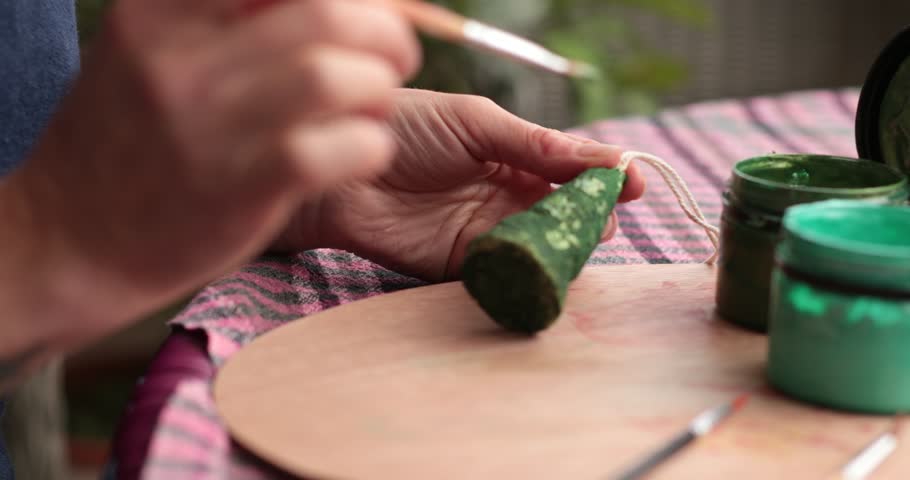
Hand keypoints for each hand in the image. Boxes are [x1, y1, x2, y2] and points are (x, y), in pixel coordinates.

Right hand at [2, 0, 419, 350]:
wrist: (70, 236)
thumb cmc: (134, 140)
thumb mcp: (155, 52)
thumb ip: (230, 18)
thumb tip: (336, 10)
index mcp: (162, 7)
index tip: (368, 11)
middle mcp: (180, 55)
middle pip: (324, 13)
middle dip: (383, 33)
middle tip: (394, 57)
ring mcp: (209, 123)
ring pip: (335, 78)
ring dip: (378, 91)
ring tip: (373, 109)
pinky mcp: (241, 187)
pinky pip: (341, 147)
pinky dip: (370, 145)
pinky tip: (362, 153)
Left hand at [275, 89, 645, 280]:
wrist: (339, 169)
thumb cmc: (403, 128)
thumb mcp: (475, 122)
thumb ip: (534, 144)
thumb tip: (604, 159)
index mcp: (514, 154)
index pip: (572, 169)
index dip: (604, 176)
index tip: (632, 182)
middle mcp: (506, 195)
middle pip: (566, 213)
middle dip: (591, 216)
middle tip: (602, 218)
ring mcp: (487, 232)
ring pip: (545, 245)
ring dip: (567, 246)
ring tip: (578, 240)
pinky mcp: (462, 265)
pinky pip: (509, 271)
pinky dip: (531, 270)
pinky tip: (545, 264)